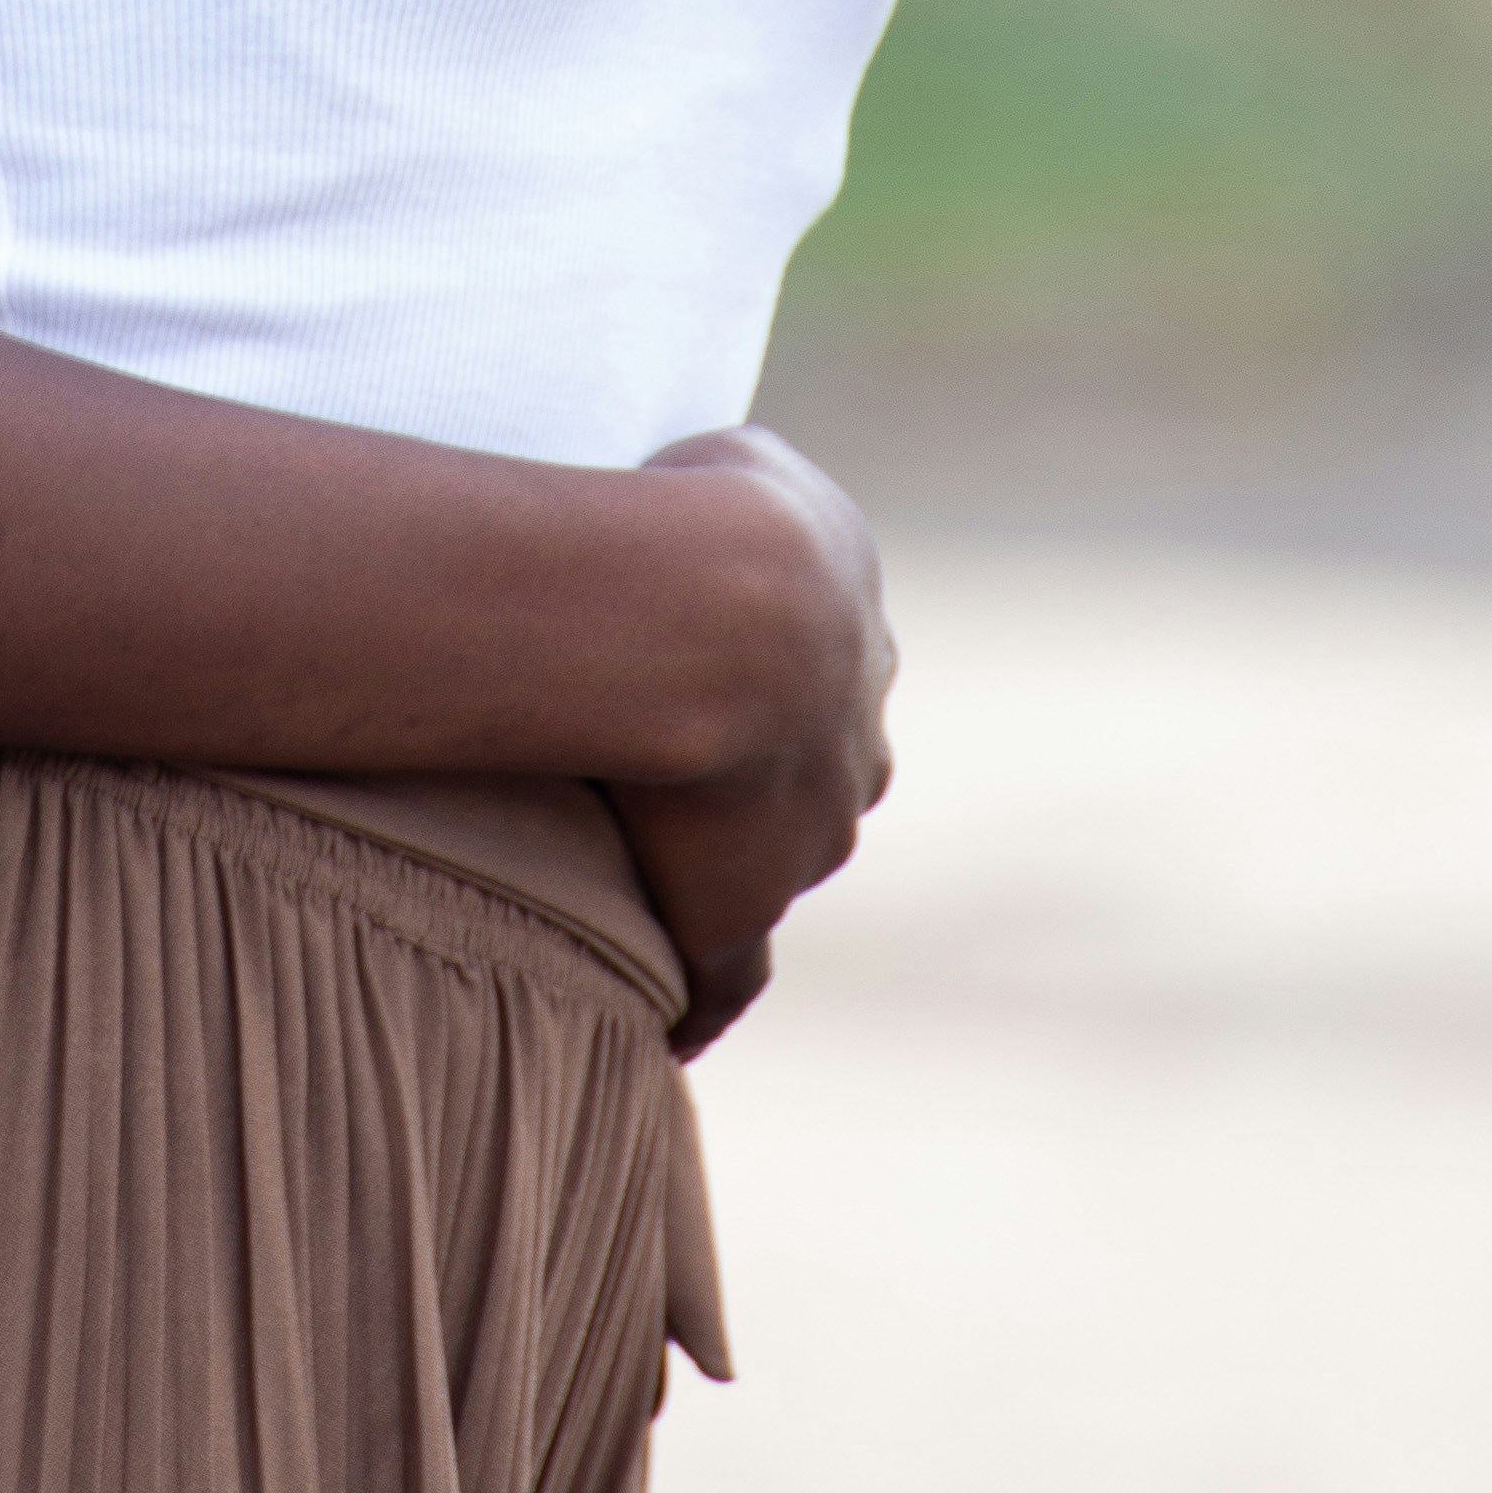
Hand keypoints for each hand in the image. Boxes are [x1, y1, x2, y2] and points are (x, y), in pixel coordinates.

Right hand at [608, 424, 894, 1054]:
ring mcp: (802, 839)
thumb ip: (750, 486)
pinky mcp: (737, 908)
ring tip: (637, 883)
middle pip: (812, 782)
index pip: (820, 688)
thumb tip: (717, 490)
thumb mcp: (751, 466)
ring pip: (771, 866)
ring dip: (718, 871)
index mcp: (855, 652)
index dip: (761, 689)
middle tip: (675, 787)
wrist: (716, 612)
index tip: (708, 699)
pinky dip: (696, 1000)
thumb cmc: (713, 519)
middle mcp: (850, 752)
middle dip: (761, 785)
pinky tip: (666, 1025)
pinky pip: (727, 972)